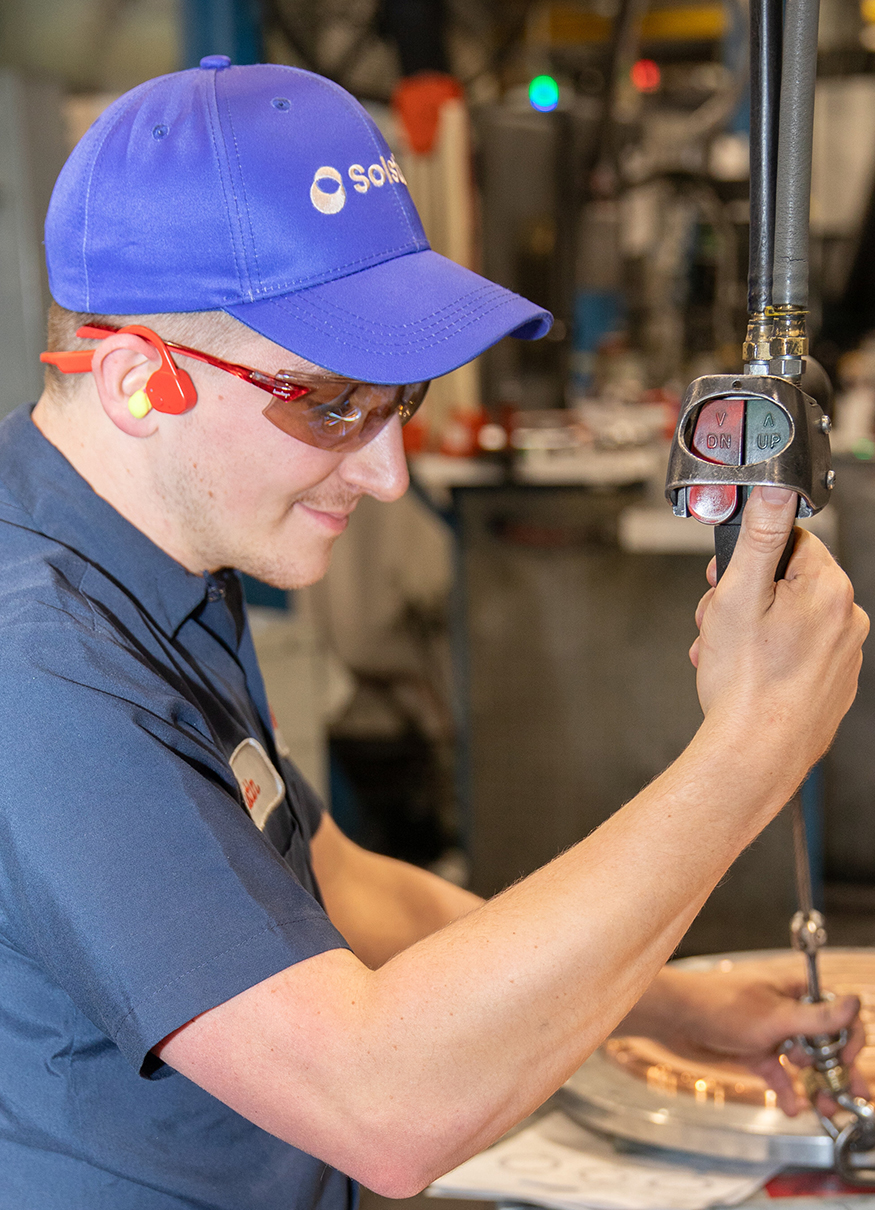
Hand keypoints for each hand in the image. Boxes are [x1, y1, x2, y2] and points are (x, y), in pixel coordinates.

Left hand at [637, 958, 865, 1115]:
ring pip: (804, 1061)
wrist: (675, 1017)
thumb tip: (856, 1003)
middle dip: (839, 1069)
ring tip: (825, 1106)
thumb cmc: (719, 1004)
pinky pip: (779, 1074)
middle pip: (824, 1042)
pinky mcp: (755, 1051)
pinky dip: (788, 1091)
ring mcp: (771, 1032)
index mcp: (794, 992)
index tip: (847, 1058)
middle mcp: (786, 1011)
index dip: (848, 1037)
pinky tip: (793, 1108)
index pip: (836, 1013)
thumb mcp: (776, 1016)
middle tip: (853, 1094)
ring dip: (817, 1085)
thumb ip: (818, 1017)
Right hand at [690, 487, 867, 781]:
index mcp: (829, 588)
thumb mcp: (738, 594)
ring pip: (788, 620)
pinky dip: (768, 659)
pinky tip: (744, 676)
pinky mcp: (833, 685)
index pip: (791, 541)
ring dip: (750, 630)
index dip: (748, 557)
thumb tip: (776, 487)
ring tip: (723, 655)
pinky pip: (796, 654)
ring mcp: (843, 655)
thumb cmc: (744, 681)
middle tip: (718, 622)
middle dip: (745, 598)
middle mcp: (847, 618)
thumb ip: (760, 535)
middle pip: (786, 582)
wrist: (756, 752)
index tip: (724, 580)